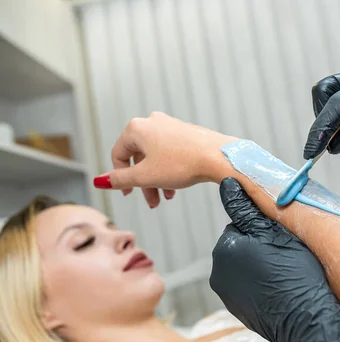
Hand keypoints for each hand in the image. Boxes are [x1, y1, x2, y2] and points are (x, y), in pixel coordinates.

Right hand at [94, 112, 235, 206]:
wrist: (219, 157)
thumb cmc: (182, 164)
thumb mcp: (145, 176)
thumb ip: (120, 179)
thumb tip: (100, 181)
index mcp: (137, 128)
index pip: (118, 154)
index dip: (119, 177)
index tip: (128, 194)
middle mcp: (153, 121)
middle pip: (139, 157)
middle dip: (144, 183)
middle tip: (152, 202)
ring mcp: (171, 125)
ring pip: (156, 157)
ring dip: (158, 179)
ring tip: (167, 198)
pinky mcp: (186, 132)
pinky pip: (171, 153)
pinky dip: (170, 170)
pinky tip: (178, 186)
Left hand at [211, 177, 339, 341]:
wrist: (307, 321)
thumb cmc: (296, 273)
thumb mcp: (274, 232)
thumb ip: (245, 207)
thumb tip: (226, 184)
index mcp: (224, 248)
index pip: (242, 224)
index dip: (265, 229)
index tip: (282, 240)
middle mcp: (219, 272)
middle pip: (242, 245)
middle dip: (260, 247)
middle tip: (285, 257)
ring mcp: (228, 295)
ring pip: (247, 266)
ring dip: (261, 266)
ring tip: (285, 274)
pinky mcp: (239, 311)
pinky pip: (250, 287)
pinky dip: (262, 285)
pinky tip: (280, 289)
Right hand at [304, 62, 339, 158]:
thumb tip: (330, 147)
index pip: (338, 103)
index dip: (321, 129)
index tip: (311, 152)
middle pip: (324, 91)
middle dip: (321, 118)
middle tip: (326, 144)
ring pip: (325, 93)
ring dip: (325, 116)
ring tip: (334, 137)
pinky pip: (333, 96)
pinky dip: (332, 114)